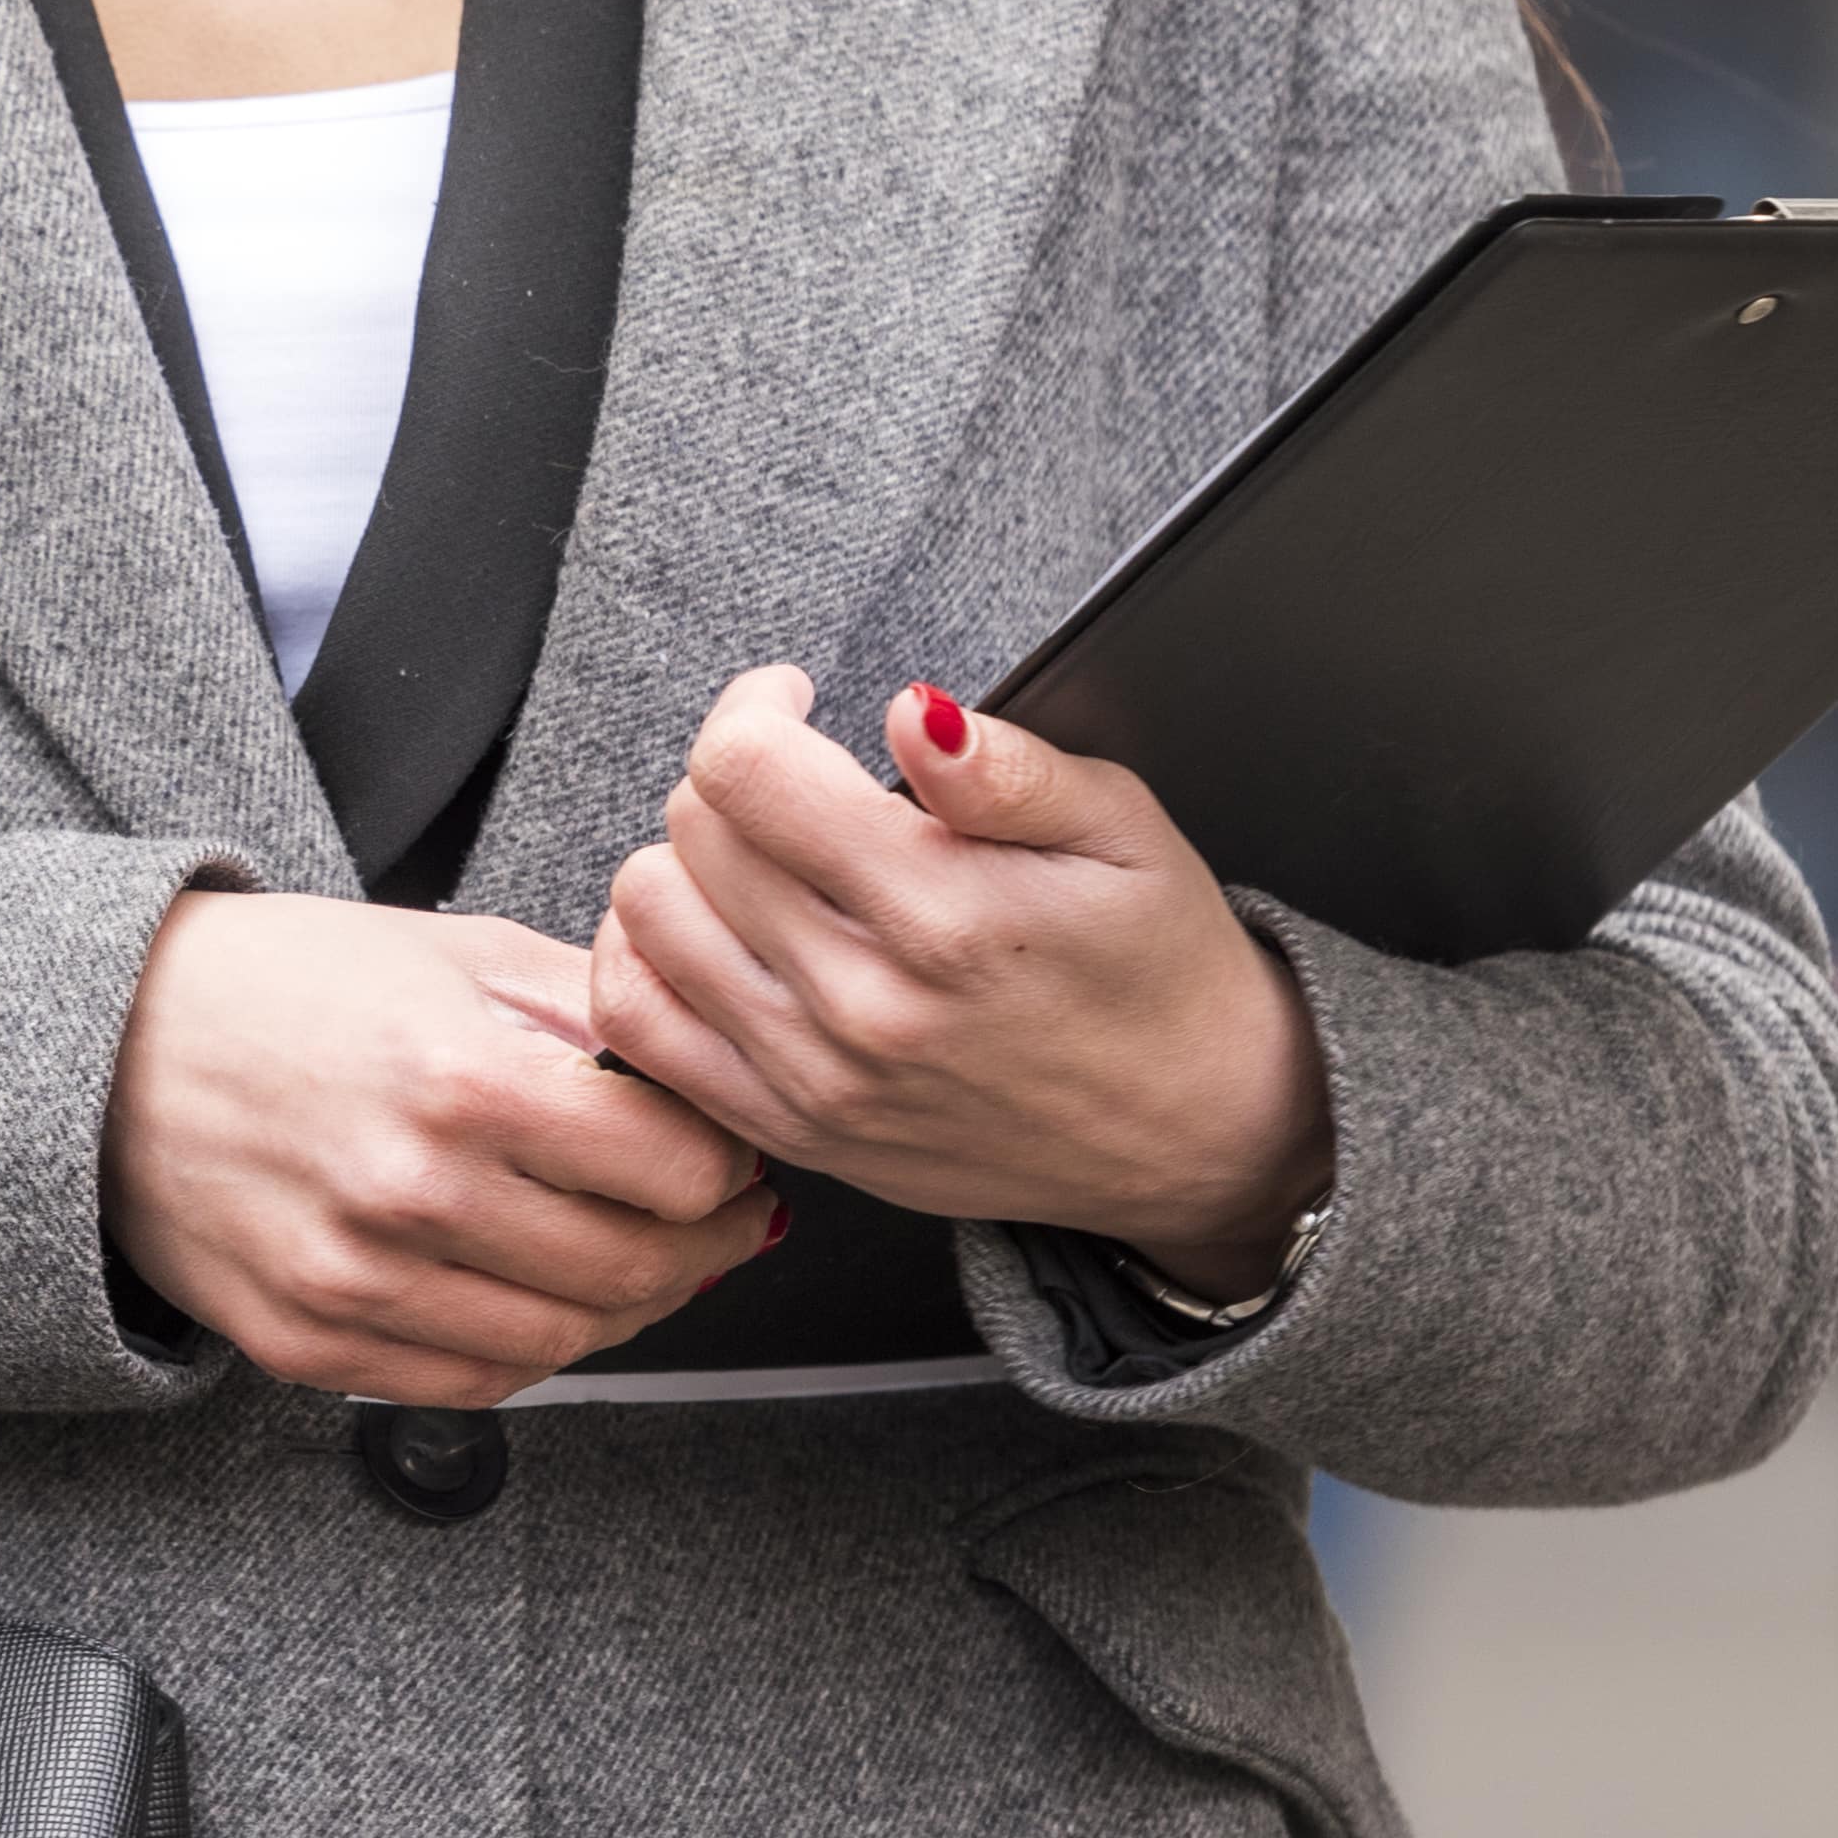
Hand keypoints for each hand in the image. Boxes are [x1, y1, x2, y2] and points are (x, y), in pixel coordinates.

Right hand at [102, 890, 779, 1403]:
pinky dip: (533, 1349)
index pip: (672, 1168)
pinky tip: (541, 1296)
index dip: (725, 1164)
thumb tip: (701, 1071)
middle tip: (720, 1218)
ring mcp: (353, 1283)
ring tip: (639, 1257)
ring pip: (562, 1342)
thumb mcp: (445, 949)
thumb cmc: (276, 985)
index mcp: (456, 1076)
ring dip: (630, 1307)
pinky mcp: (307, 1344)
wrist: (103, 1047)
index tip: (726, 1152)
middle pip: (632, 1268)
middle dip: (704, 1247)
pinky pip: (471, 1384)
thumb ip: (585, 1005)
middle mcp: (408, 1193)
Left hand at [589, 666, 1332, 1297]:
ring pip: (647, 917)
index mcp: (945, 913)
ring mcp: (817, 1080)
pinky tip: (710, 930)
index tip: (797, 704)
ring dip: (686, 862)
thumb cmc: (1160, 966)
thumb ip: (1004, 767)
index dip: (757, 708)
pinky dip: (647, 959)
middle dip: (734, 776)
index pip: (745, 770)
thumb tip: (909, 711)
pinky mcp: (795, 1133)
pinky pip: (640, 1029)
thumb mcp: (1122, 831)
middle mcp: (864, 1004)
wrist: (1197, 1131)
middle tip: (800, 781)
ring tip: (761, 855)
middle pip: (691, 829)